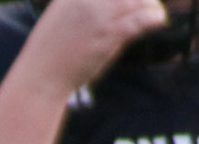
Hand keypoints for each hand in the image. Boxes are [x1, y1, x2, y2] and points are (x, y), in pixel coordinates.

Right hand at [22, 0, 166, 98]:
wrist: (40, 80)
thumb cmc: (45, 55)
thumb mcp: (56, 18)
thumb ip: (78, 6)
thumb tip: (99, 6)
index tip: (129, 3)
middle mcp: (90, 0)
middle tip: (145, 4)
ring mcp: (101, 16)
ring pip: (139, 1)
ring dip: (150, 5)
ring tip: (154, 12)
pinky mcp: (111, 34)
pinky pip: (142, 19)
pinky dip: (154, 18)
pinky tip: (158, 21)